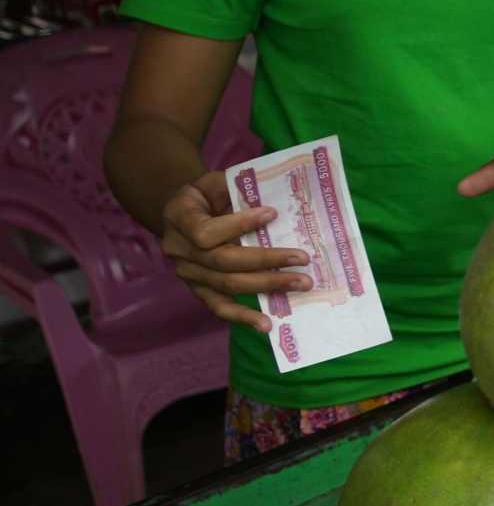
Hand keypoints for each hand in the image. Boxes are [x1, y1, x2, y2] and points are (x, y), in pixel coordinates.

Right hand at [160, 171, 308, 334]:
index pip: (206, 231)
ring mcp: (188, 274)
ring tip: (301, 284)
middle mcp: (179, 250)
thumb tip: (274, 208)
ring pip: (227, 285)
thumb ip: (235, 191)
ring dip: (267, 286)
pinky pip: (219, 307)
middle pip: (223, 262)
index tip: (273, 213)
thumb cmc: (207, 194)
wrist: (184, 211)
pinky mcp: (200, 290)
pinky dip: (243, 317)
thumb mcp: (215, 181)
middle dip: (266, 261)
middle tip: (303, 260)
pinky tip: (267, 324)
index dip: (239, 224)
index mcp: (178, 218)